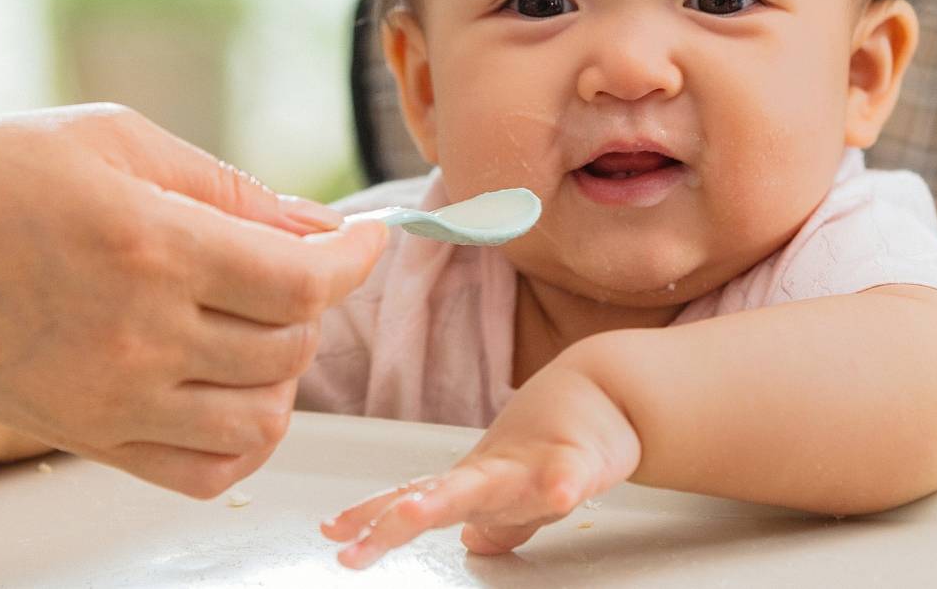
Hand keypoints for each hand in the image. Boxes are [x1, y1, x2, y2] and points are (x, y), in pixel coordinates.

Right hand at [0, 104, 389, 500]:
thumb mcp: (114, 138)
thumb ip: (225, 186)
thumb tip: (315, 226)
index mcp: (152, 246)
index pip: (302, 282)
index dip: (356, 259)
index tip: (370, 238)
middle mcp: (139, 335)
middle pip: (289, 348)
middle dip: (313, 300)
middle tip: (291, 261)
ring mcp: (111, 398)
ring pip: (259, 419)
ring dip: (284, 372)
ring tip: (258, 324)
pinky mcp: (84, 437)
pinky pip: (202, 472)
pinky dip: (243, 442)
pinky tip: (234, 394)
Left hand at [320, 349, 641, 567]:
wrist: (604, 393)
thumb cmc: (554, 443)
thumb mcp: (514, 490)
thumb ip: (494, 522)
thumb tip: (473, 543)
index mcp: (473, 483)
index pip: (412, 499)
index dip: (371, 517)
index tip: (332, 532)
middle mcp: (493, 473)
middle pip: (435, 496)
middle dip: (394, 516)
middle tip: (352, 539)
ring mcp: (533, 465)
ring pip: (490, 484)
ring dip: (451, 497)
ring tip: (416, 513)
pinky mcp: (580, 460)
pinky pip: (571, 475)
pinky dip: (565, 482)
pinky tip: (560, 494)